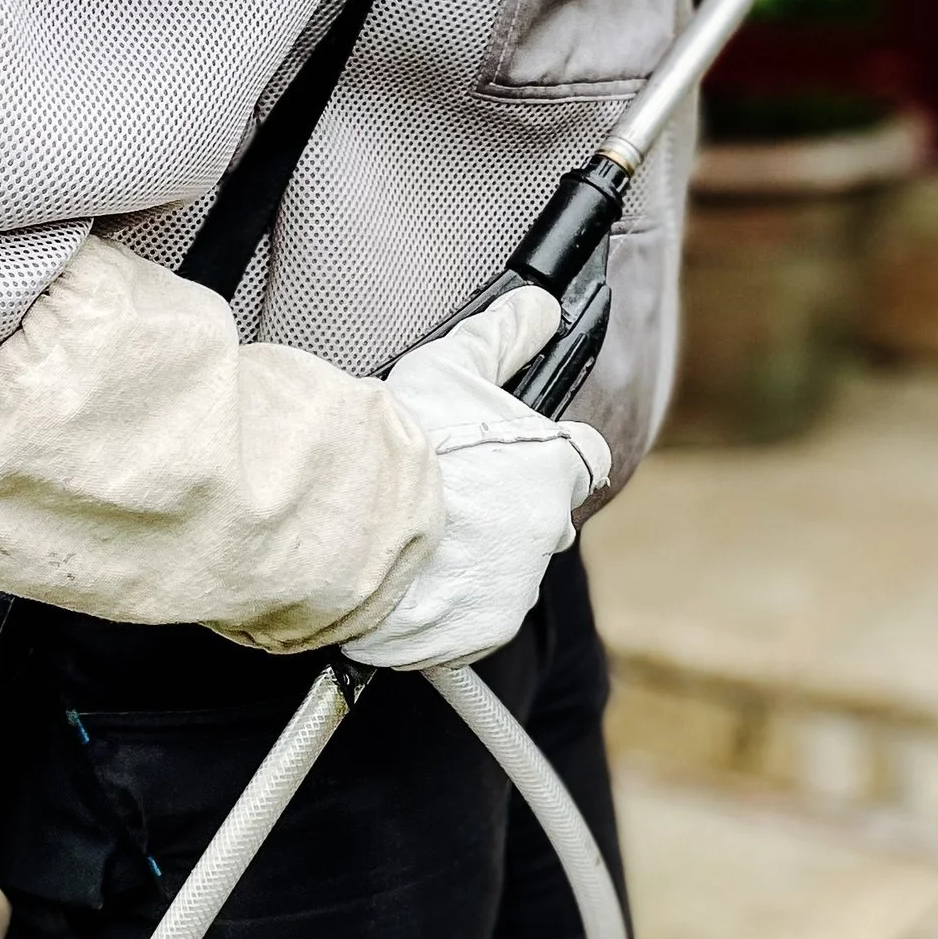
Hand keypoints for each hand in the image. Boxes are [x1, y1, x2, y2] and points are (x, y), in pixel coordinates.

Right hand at [340, 287, 610, 671]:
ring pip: (510, 570)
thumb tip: (544, 304)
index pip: (585, 457)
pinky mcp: (479, 634)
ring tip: (423, 536)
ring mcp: (516, 589)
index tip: (515, 453)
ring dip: (480, 558)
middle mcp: (547, 533)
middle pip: (546, 518)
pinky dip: (450, 605)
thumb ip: (503, 334)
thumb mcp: (453, 366)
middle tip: (456, 494)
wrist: (352, 522)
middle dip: (513, 509)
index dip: (551, 454)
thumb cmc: (405, 439)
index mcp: (555, 469)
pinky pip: (474, 619)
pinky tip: (411, 579)